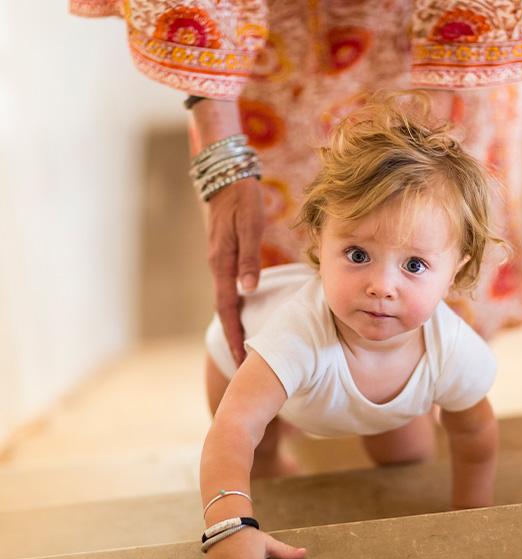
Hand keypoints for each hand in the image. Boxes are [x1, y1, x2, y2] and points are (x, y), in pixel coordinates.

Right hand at [207, 177, 264, 365]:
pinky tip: (244, 315)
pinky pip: (229, 290)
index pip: (228, 308)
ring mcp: (219, 262)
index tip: (243, 359)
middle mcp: (218, 266)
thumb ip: (249, 256)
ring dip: (234, 326)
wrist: (224, 176)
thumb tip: (249, 289)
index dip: (236, 335)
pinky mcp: (225, 256)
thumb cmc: (241, 198)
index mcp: (222, 263)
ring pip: (226, 301)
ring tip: (246, 348)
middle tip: (244, 365)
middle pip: (225, 311)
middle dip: (234, 338)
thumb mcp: (249, 224)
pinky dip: (235, 308)